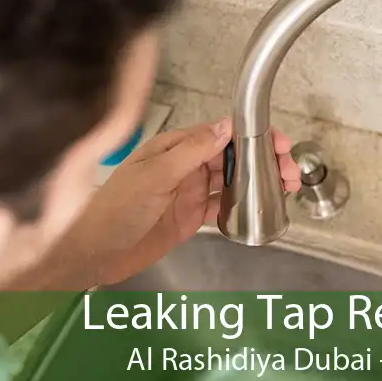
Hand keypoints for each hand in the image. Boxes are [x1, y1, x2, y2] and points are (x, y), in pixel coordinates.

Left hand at [59, 118, 299, 286]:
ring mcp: (187, 192)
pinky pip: (222, 207)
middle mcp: (182, 167)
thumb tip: (224, 128)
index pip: (220, 134)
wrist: (93, 252)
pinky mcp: (189, 217)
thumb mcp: (154, 175)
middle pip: (232, 157)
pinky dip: (241, 206)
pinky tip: (258, 207)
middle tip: (288, 170)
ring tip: (284, 187)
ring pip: (232, 182)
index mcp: (173, 148)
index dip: (251, 136)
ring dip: (258, 182)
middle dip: (263, 160)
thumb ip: (191, 152)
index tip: (276, 141)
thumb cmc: (112, 210)